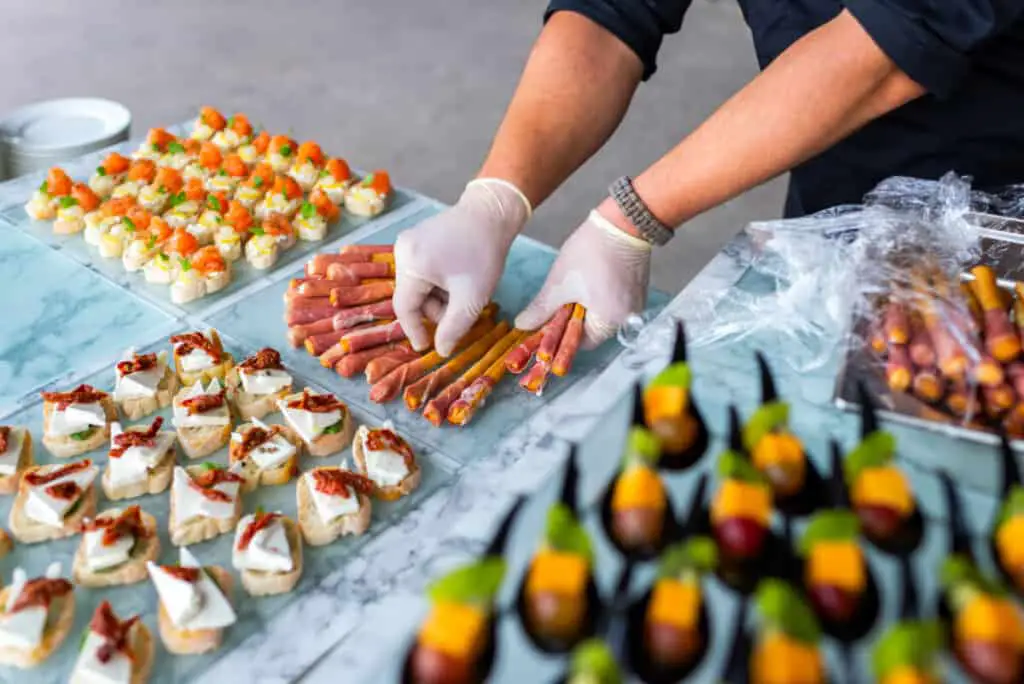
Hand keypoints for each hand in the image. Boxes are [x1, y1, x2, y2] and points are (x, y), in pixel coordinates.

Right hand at [394, 179, 531, 355]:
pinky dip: (437, 283)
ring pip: (417, 285)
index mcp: (411, 264)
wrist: (491, 213)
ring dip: (437, 297)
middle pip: (412, 296)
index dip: (415, 331)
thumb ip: (454, 327)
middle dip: (434, 310)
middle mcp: (402, 251)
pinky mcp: (416, 239)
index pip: (404, 308)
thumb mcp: (472, 297)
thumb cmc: (483, 254)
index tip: (427, 347)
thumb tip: (441, 351)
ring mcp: (407, 242)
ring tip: (462, 293)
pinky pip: (421, 271)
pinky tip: (456, 279)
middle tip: (460, 313)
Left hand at [516, 208, 650, 348]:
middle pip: (592, 329)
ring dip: (585, 306)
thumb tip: (523, 326)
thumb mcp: (559, 284)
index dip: (561, 335)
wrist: (622, 222)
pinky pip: (614, 302)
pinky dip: (599, 296)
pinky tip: (589, 280)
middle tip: (557, 302)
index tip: (546, 323)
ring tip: (573, 287)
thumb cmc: (590, 253)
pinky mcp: (638, 289)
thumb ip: (541, 309)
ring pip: (602, 314)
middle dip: (572, 318)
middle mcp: (627, 319)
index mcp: (609, 322)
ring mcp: (635, 304)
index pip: (581, 342)